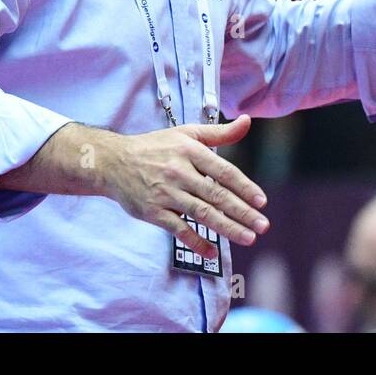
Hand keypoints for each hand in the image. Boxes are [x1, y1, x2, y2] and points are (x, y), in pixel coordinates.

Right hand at [103, 115, 268, 258]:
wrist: (112, 162)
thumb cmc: (155, 147)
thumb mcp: (187, 133)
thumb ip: (219, 132)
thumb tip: (247, 121)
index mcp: (190, 151)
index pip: (224, 171)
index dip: (244, 187)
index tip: (261, 202)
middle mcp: (179, 171)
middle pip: (216, 195)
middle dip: (242, 212)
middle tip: (263, 225)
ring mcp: (166, 193)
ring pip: (202, 213)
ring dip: (227, 228)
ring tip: (248, 238)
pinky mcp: (153, 211)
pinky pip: (179, 229)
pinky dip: (196, 242)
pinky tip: (211, 252)